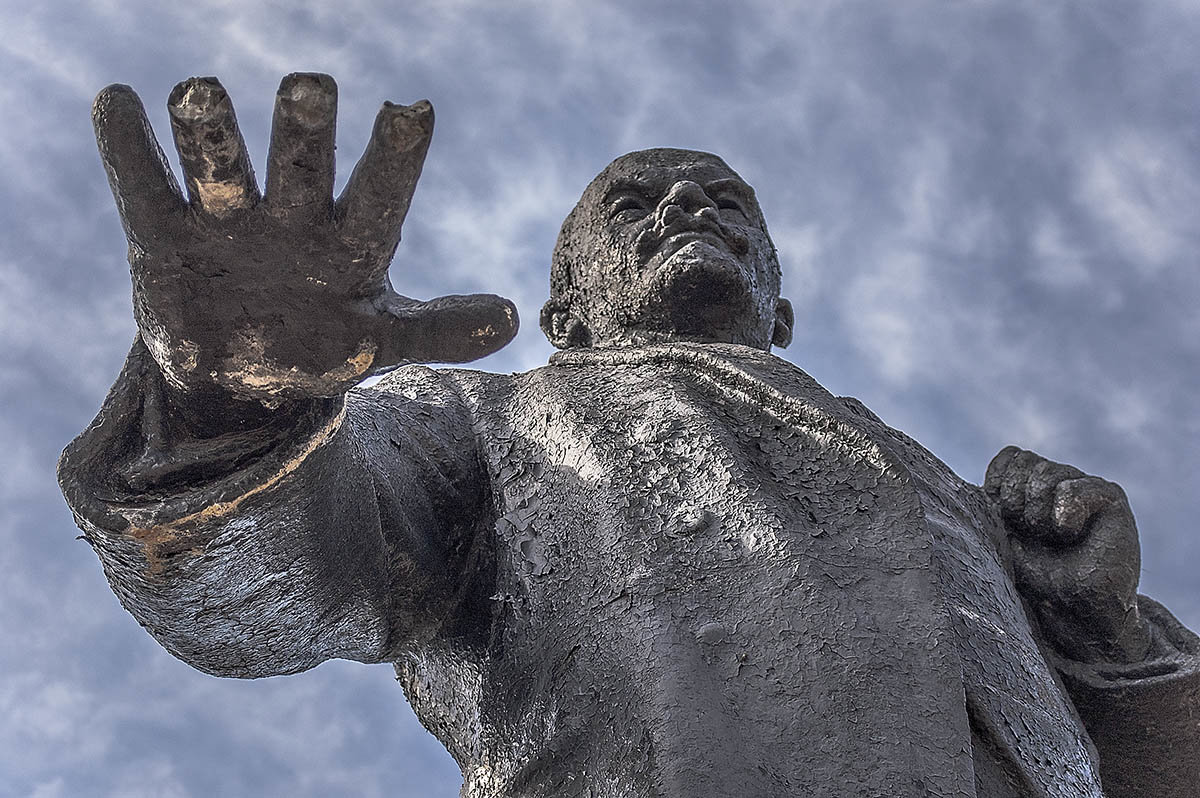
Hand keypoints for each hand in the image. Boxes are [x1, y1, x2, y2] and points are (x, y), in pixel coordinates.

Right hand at [93, 74, 516, 400]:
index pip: (380, 195)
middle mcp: (291, 217)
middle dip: (303, 131)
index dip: (395, 159)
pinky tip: (116, 101)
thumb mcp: (382, 346)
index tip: (414, 111)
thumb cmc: (322, 345)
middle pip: (300, 165)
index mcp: (348, 244)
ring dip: (210, 133)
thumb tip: (514, 319)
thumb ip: (441, 332)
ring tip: (200, 94)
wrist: (242, 375)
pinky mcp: (161, 235)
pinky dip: (127, 147)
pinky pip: (141, 186)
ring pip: (220, 166)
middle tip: (310, 87)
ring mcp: (226, 221)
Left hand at [984, 446, 1152, 663]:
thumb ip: (993, 501)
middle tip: (1033, 535)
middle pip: (1024, 462)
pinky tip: (1070, 534)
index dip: (999, 487)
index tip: (1006, 523)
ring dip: (1037, 514)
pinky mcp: (1110, 497)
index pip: (1009, 459)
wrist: (1073, 613)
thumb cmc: (1034, 579)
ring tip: (1053, 540)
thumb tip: (985, 476)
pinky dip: (1064, 515)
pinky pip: (1073, 489)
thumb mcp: (1000, 536)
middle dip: (1015, 501)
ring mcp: (1084, 487)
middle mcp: (1058, 484)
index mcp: (1030, 489)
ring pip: (1045, 474)